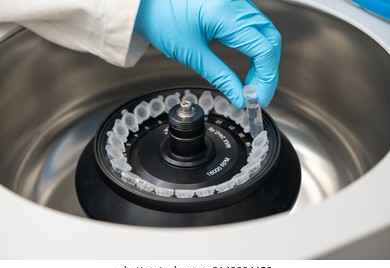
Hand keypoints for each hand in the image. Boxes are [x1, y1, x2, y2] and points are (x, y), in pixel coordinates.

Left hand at [135, 0, 280, 107]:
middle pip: (269, 39)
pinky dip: (255, 48)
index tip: (259, 99)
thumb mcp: (191, 53)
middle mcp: (236, 3)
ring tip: (251, 83)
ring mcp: (235, 1)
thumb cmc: (161, 18)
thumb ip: (220, 76)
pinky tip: (249, 64)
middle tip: (256, 94)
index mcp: (227, 13)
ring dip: (262, 60)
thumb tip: (239, 96)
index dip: (266, 78)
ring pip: (264, 33)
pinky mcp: (231, 5)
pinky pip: (253, 27)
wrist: (146, 2)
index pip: (263, 49)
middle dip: (267, 71)